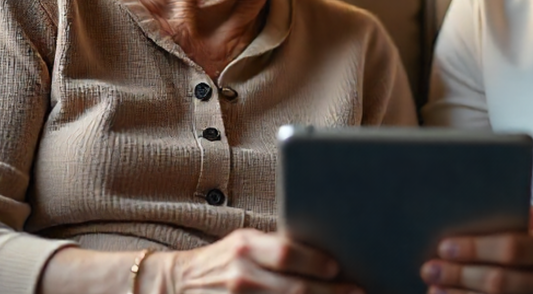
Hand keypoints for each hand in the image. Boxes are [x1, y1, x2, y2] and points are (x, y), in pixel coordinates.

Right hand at [155, 228, 360, 293]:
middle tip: (357, 292)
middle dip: (330, 293)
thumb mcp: (244, 243)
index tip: (337, 269)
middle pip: (294, 289)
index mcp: (245, 246)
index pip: (284, 252)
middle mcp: (241, 274)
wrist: (175, 284)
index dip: (314, 262)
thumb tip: (325, 253)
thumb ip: (276, 247)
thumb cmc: (221, 261)